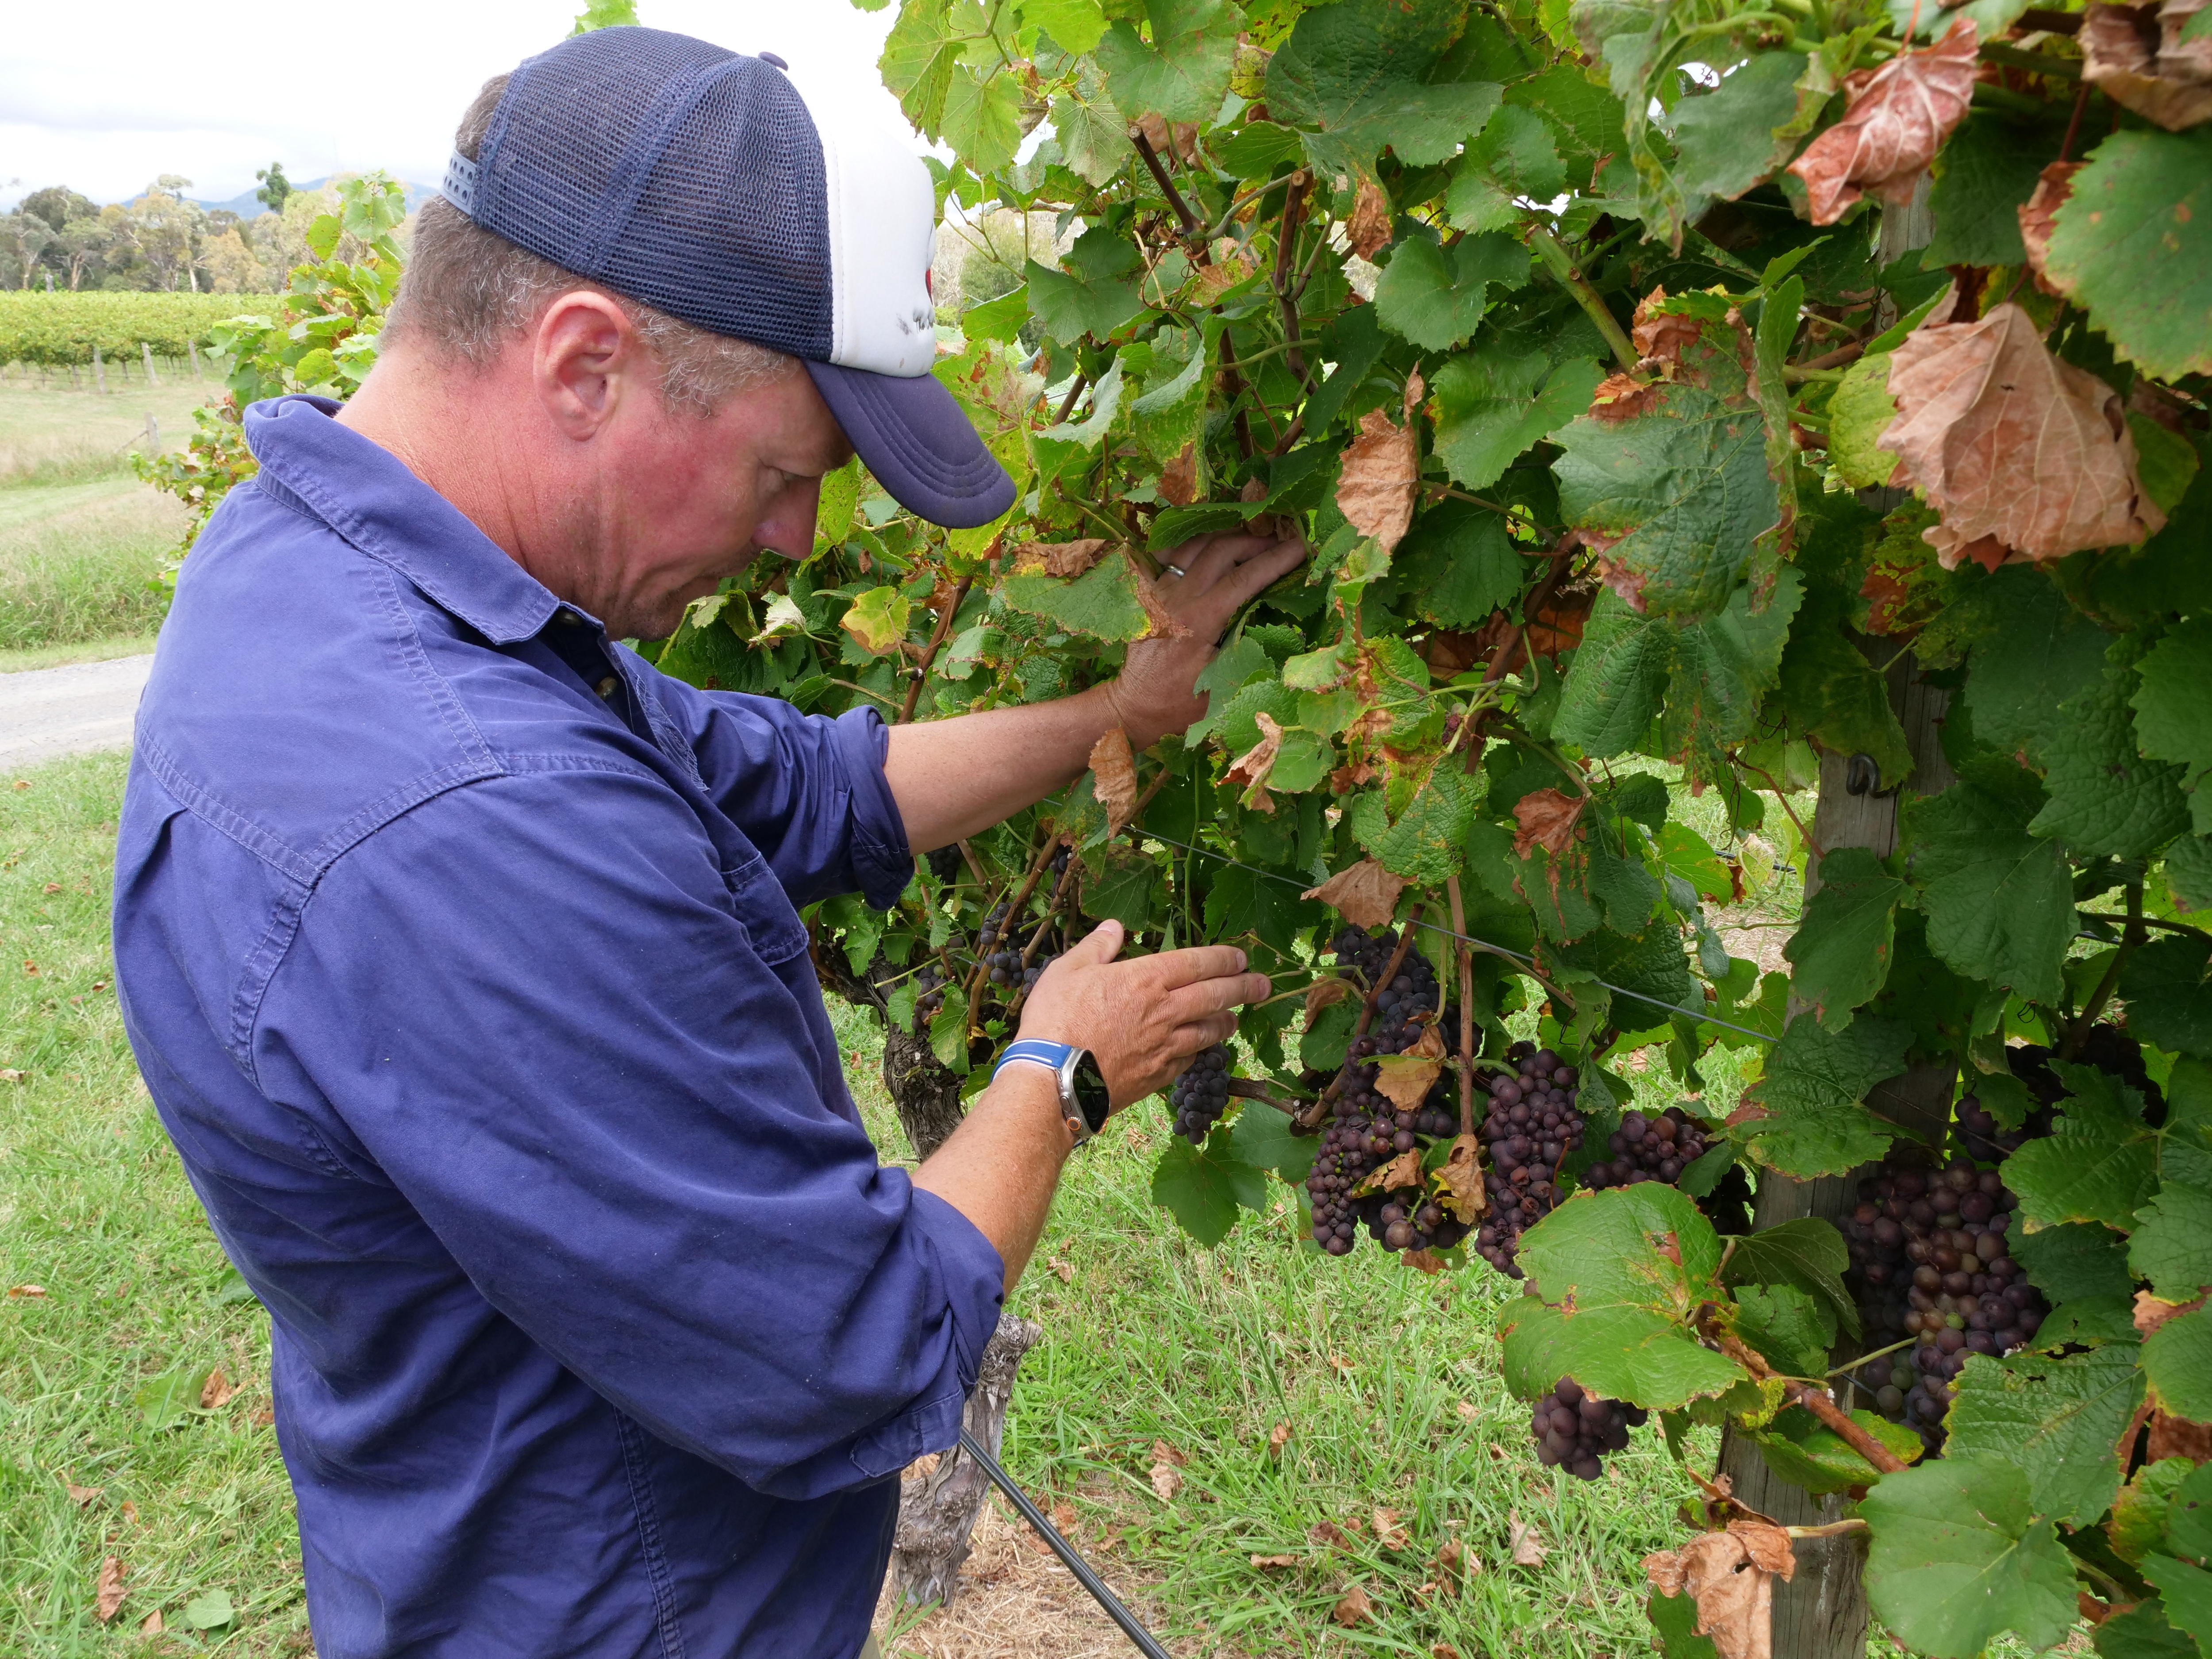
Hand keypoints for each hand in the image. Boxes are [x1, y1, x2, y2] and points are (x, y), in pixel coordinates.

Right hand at [1016, 920, 1271, 1108]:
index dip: (1224, 959)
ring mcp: (1165, 1046)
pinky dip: (1200, 1052)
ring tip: (1235, 1018)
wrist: (1054, 1081)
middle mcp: (1165, 1011)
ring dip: (1226, 1022)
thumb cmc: (1056, 1021)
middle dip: (1244, 987)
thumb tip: (1115, 927)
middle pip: (1216, 995)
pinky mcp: (1159, 1075)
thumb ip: (1097, 947)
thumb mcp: (1067, 971)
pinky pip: (1190, 1059)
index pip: (1197, 962)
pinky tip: (1201, 1050)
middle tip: (1264, 985)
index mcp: (1146, 979)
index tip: (1240, 958)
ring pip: (1209, 1030)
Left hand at [1109, 529, 1307, 746]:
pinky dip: (1192, 545)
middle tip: (1280, 541)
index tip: (1301, 547)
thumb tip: (1283, 617)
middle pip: (1220, 550)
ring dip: (1225, 537)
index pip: (1244, 578)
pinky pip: (1168, 555)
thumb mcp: (1224, 683)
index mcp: (1198, 621)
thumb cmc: (1183, 704)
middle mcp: (1176, 599)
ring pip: (1193, 545)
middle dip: (1255, 541)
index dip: (1276, 559)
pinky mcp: (1147, 594)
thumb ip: (1249, 646)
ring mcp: (1158, 592)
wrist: (1137, 708)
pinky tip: (1210, 545)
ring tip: (1251, 540)